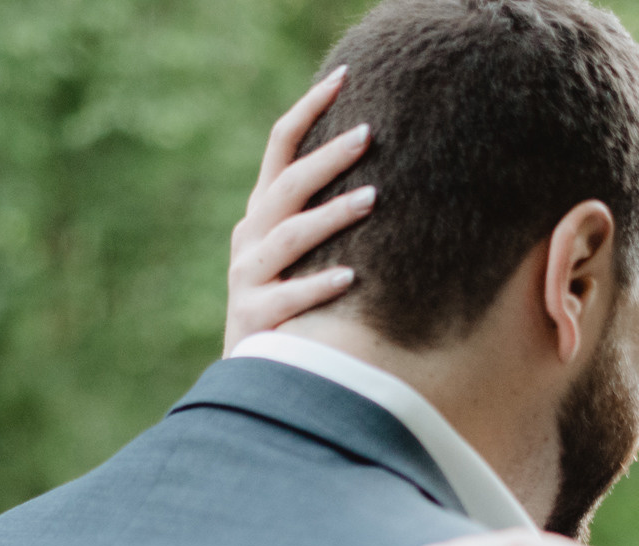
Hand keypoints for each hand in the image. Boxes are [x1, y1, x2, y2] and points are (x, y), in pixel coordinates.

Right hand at [224, 67, 378, 354]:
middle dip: (327, 158)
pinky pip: (289, 298)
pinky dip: (319, 286)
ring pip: (288, 237)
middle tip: (369, 133)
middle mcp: (249, 239)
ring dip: (331, 216)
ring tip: (373, 199)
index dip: (308, 110)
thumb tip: (391, 169)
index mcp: (260, 215)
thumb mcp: (296, 254)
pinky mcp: (253, 318)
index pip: (280, 149)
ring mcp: (246, 278)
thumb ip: (322, 213)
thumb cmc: (290, 307)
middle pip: (287, 187)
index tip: (345, 77)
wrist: (252, 375)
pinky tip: (353, 277)